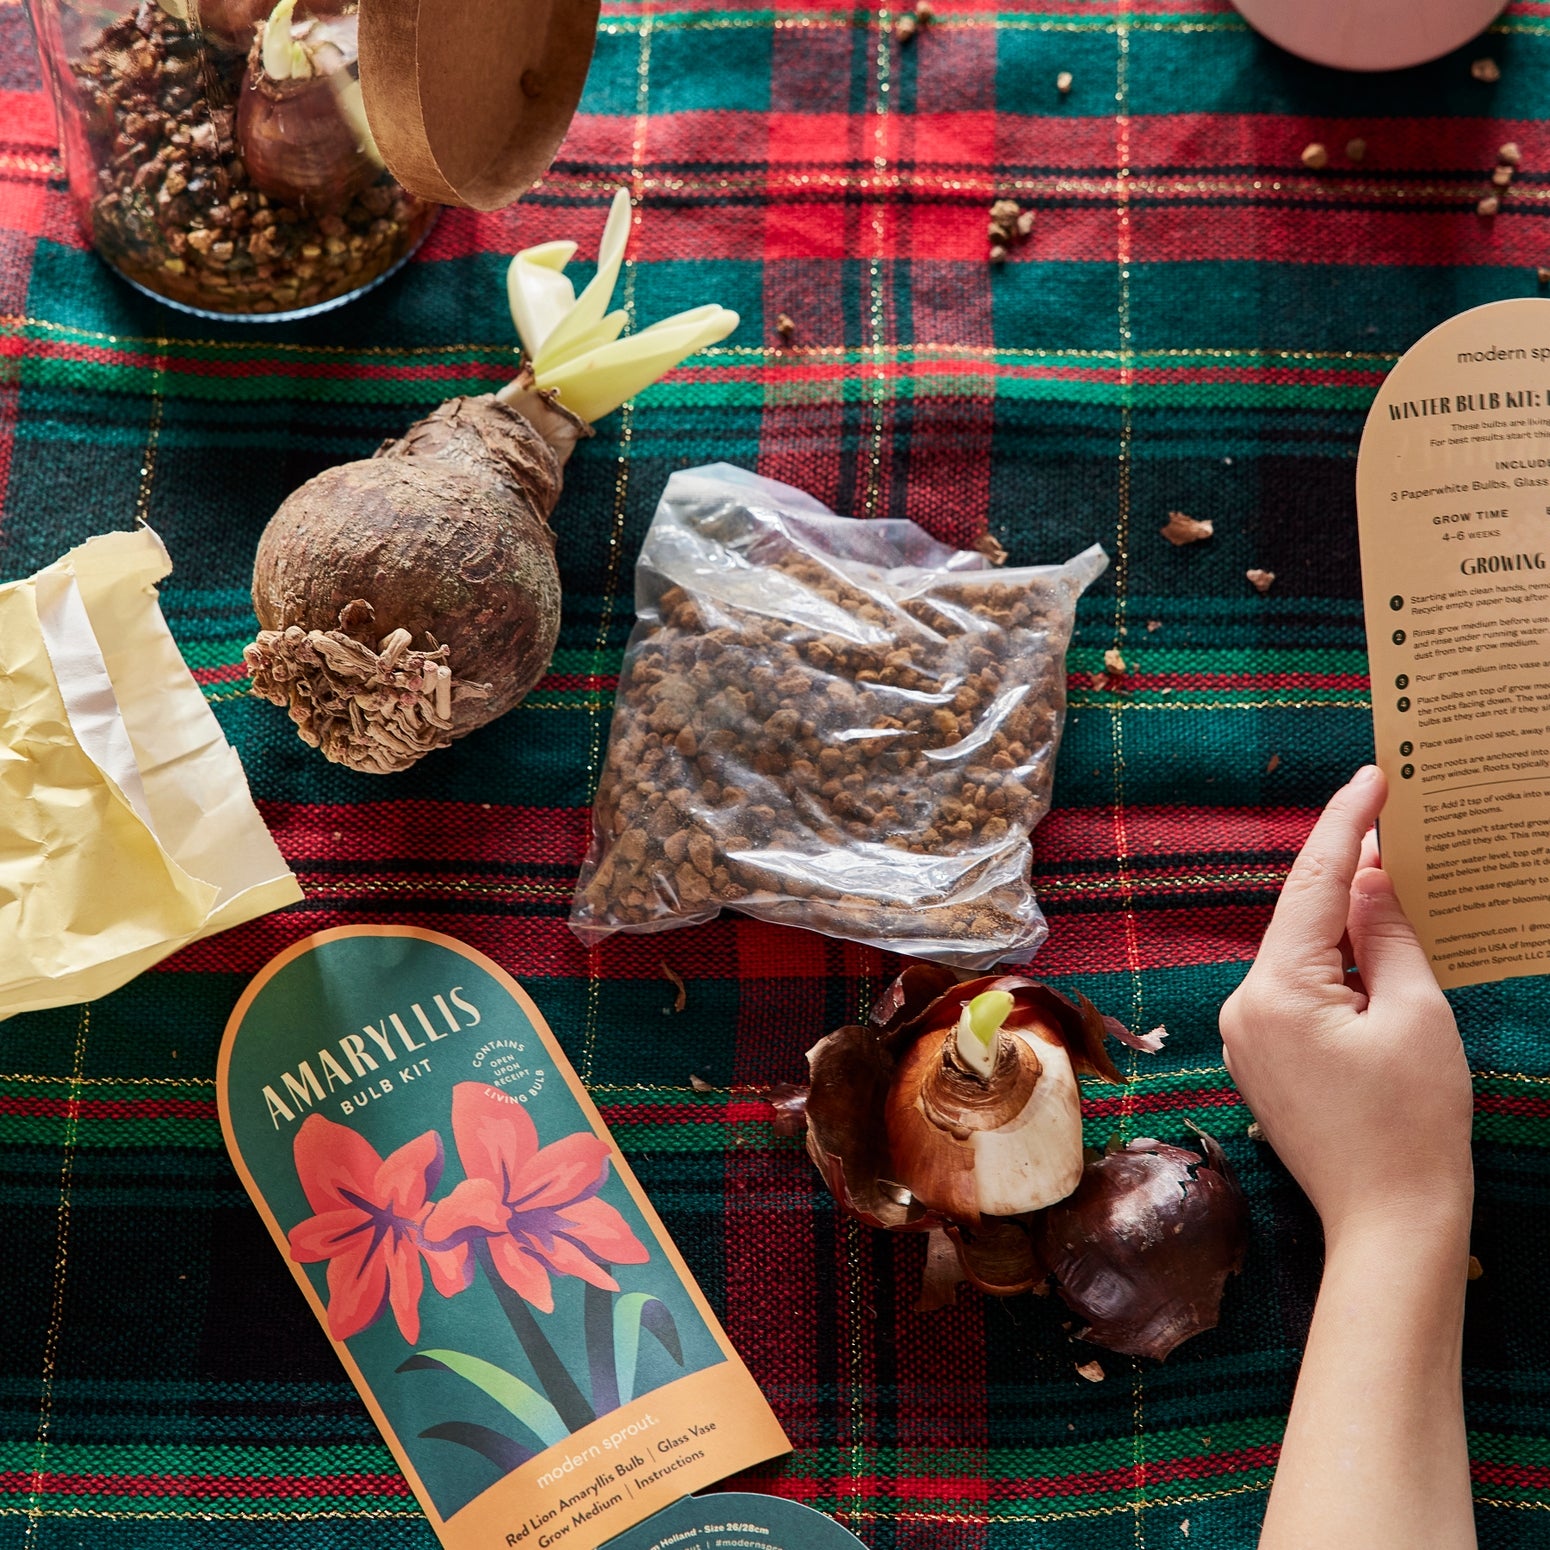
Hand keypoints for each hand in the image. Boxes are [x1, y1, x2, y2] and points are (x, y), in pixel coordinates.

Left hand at [1219, 765, 1472, 1242]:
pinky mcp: (1259, 1059)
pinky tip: (1370, 953)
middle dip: (1346, 873)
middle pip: (1299, 919)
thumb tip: (1369, 876)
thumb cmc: (1414, 1124)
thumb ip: (1385, 934)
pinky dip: (1330, 968)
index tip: (1372, 777)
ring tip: (1394, 882)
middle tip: (1392, 817)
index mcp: (1275, 990)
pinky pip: (1293, 993)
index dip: (1345, 825)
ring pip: (1297, 956)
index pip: (1312, 884)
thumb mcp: (1414, 1014)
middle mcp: (1241, 1006)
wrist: (1389, 1224)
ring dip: (1340, 925)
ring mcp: (1243, 1037)